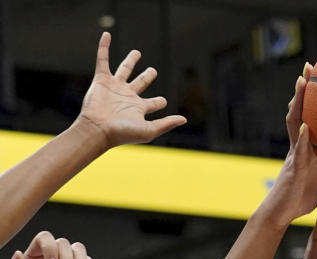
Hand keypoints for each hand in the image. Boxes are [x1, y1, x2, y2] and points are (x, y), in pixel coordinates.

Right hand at [77, 32, 185, 148]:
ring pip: (124, 70)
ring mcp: (114, 87)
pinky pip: (102, 60)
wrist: (98, 129)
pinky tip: (107, 35)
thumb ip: (166, 124)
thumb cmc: (123, 133)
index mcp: (139, 108)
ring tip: (137, 52)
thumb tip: (184, 120)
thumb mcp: (149, 130)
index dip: (160, 101)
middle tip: (152, 71)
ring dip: (130, 60)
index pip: (154, 102)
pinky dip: (103, 47)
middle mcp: (128, 96)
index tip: (163, 101)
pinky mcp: (101, 80)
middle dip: (147, 76)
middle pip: (140, 83)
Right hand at [284, 64, 316, 198]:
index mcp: (307, 148)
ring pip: (294, 123)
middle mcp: (298, 146)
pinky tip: (306, 126)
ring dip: (298, 103)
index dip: (311, 98)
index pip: (309, 116)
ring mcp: (294, 155)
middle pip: (300, 111)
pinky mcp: (293, 169)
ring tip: (302, 83)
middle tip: (309, 66)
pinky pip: (298, 150)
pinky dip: (302, 137)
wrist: (281, 215)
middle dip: (303, 89)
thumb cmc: (301, 200)